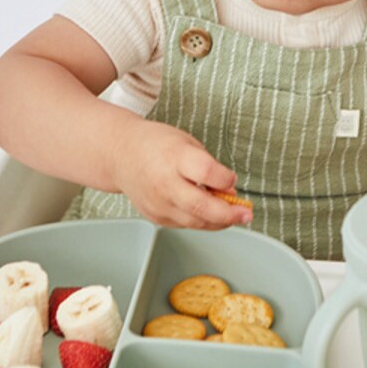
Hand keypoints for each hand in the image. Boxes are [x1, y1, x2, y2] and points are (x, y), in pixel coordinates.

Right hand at [109, 119, 250, 229]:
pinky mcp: (155, 216)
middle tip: (246, 214)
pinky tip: (210, 214)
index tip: (231, 179)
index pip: (205, 172)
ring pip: (195, 222)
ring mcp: (158, 203)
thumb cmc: (155, 144)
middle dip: (229, 213)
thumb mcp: (187, 143)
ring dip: (219, 221)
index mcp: (174, 157)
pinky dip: (201, 221)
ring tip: (234, 215)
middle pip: (201, 206)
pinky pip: (184, 224)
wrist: (120, 154)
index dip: (224, 178)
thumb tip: (229, 190)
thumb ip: (209, 166)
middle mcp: (164, 183)